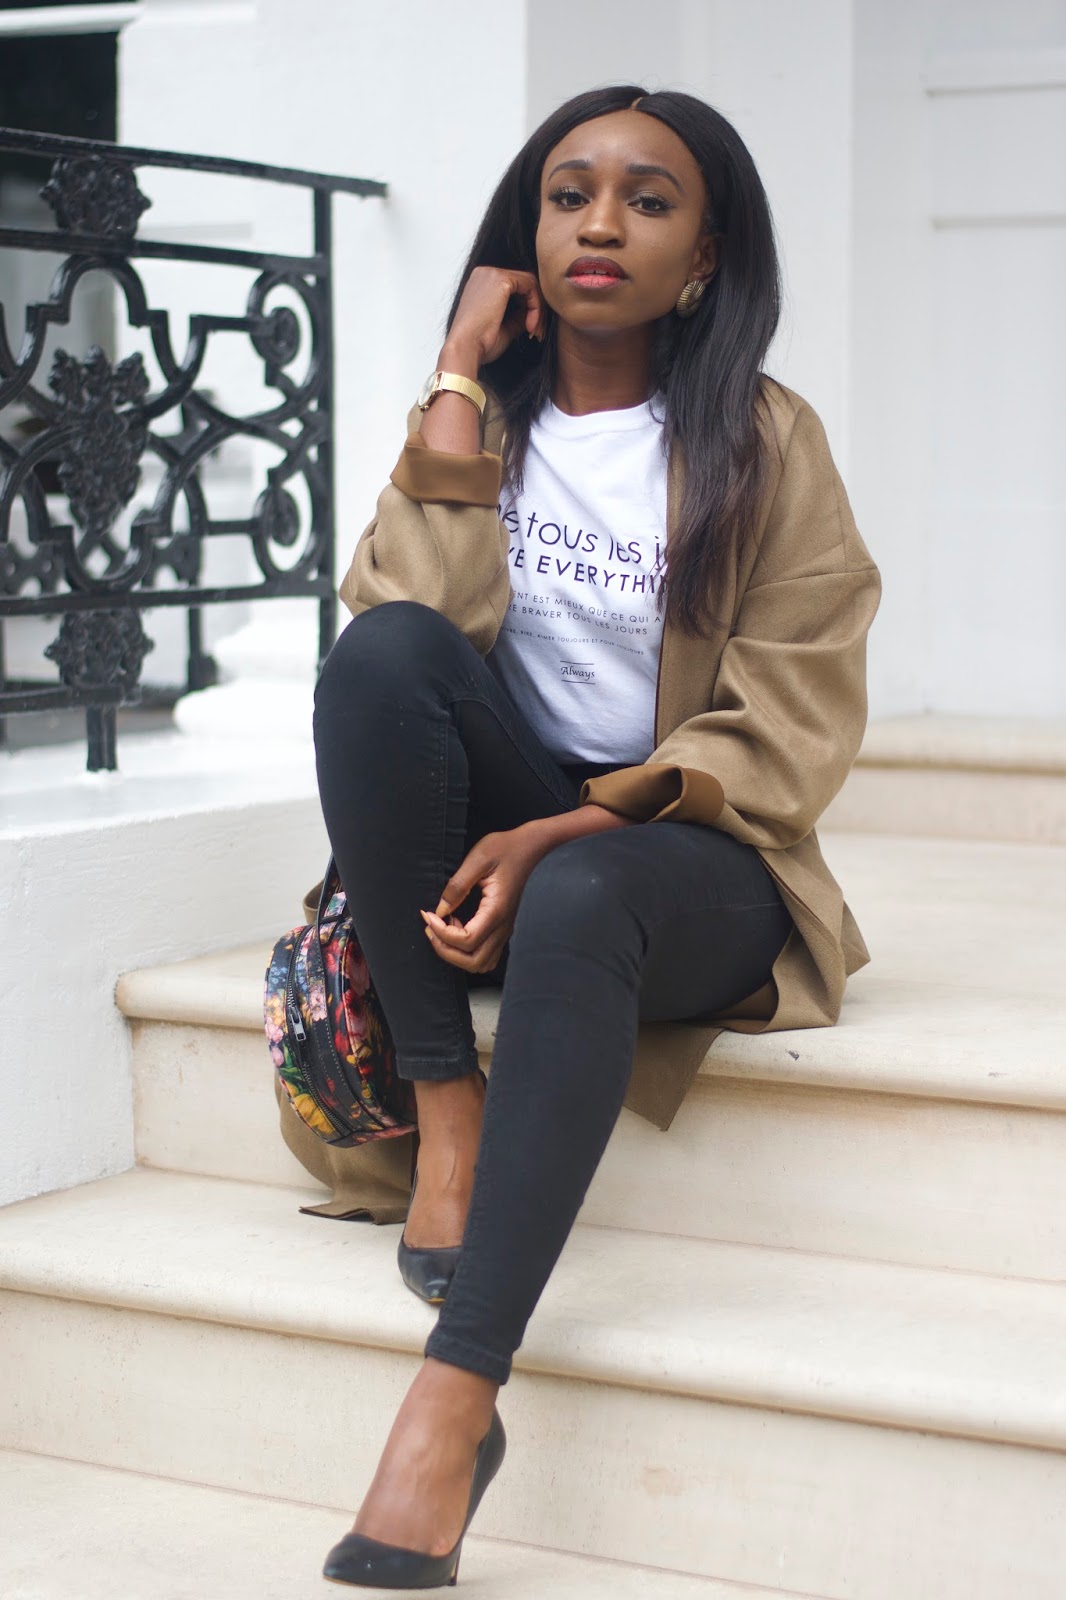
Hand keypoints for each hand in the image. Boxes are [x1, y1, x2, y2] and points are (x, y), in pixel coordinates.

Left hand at [420, 824, 546, 973]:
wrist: (528, 847)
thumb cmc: (504, 848)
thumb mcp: (477, 859)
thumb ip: (457, 886)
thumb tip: (441, 910)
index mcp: (497, 910)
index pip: (466, 940)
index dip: (441, 933)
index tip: (428, 914)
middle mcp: (503, 926)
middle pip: (473, 962)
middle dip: (446, 950)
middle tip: (430, 928)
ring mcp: (505, 929)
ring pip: (480, 963)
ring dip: (457, 954)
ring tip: (443, 929)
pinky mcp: (502, 927)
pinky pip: (486, 954)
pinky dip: (468, 951)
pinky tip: (458, 927)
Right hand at [443, 266, 546, 369]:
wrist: (465, 349)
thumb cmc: (479, 344)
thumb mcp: (505, 327)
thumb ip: (519, 316)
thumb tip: (535, 314)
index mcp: (482, 284)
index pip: (516, 288)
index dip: (530, 309)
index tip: (532, 331)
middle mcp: (485, 273)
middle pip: (524, 284)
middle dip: (536, 309)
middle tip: (538, 332)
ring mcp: (492, 273)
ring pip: (530, 284)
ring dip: (538, 309)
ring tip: (534, 331)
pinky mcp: (500, 279)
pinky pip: (530, 286)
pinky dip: (536, 306)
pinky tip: (530, 325)